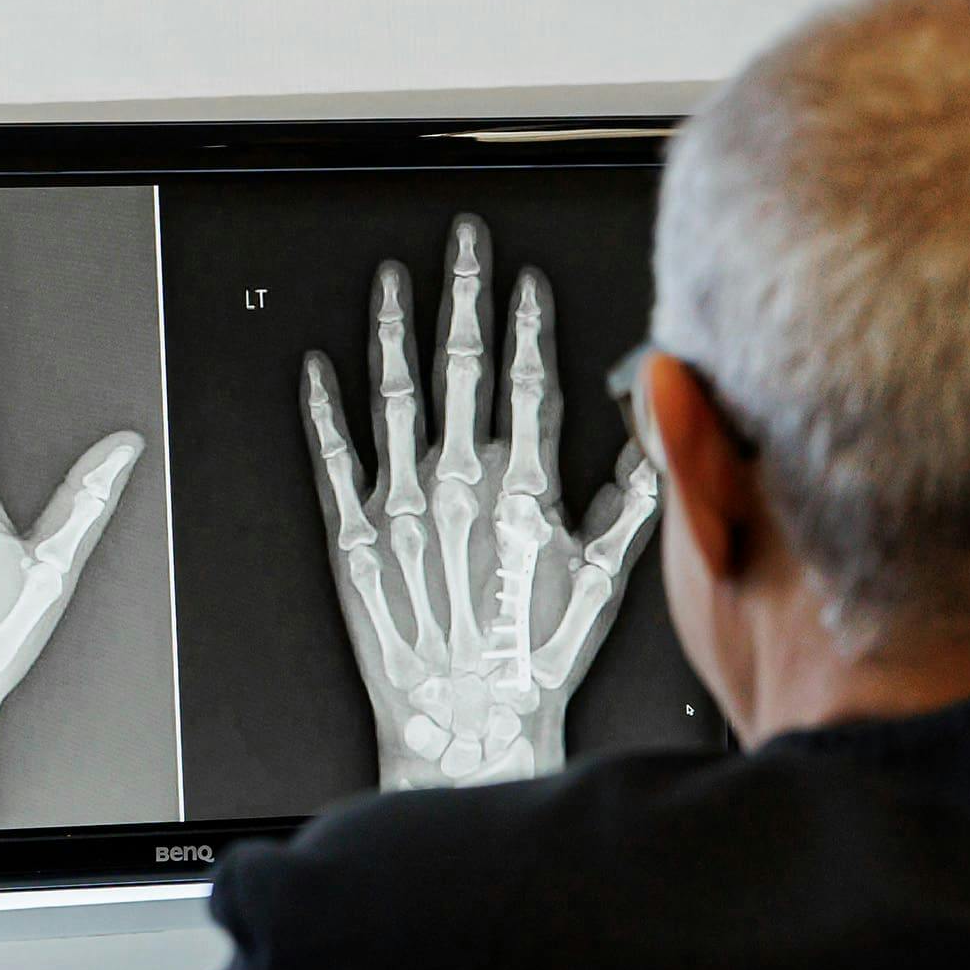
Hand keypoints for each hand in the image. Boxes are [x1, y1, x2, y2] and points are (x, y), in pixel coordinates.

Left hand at [301, 214, 657, 789]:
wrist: (466, 725)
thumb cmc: (530, 663)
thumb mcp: (603, 583)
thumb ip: (629, 505)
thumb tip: (653, 444)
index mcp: (522, 487)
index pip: (525, 381)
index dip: (525, 325)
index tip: (523, 282)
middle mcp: (461, 482)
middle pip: (462, 366)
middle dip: (465, 295)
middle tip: (463, 244)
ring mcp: (403, 503)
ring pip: (395, 394)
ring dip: (392, 329)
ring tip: (391, 281)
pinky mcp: (354, 535)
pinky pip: (333, 458)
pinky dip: (323, 411)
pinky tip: (316, 371)